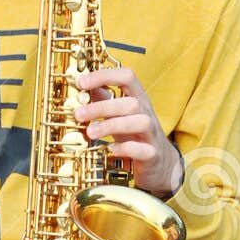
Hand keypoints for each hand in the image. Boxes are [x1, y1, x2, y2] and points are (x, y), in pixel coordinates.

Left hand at [73, 65, 182, 197]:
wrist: (160, 164)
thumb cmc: (134, 136)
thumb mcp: (118, 115)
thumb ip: (104, 100)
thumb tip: (83, 86)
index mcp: (138, 98)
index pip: (127, 77)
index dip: (104, 76)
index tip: (81, 82)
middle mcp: (147, 113)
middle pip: (130, 103)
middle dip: (102, 107)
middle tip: (79, 114)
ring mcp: (152, 134)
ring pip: (139, 123)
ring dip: (111, 126)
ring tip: (90, 132)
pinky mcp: (152, 155)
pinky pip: (142, 149)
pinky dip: (125, 148)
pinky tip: (110, 149)